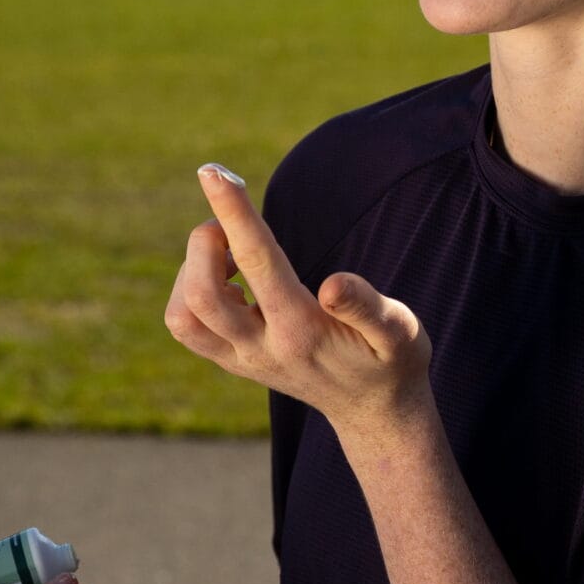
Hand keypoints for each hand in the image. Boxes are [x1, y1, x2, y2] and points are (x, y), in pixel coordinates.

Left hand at [165, 163, 434, 456]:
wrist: (374, 412)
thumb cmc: (392, 361)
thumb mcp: (400, 333)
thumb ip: (369, 307)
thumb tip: (333, 284)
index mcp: (303, 332)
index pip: (256, 262)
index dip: (233, 212)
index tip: (213, 171)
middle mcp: (262, 349)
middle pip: (200, 294)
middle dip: (206, 241)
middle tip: (233, 224)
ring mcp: (241, 360)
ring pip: (182, 315)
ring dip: (192, 270)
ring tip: (231, 254)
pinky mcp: (232, 362)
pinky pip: (187, 325)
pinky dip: (191, 290)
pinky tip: (230, 278)